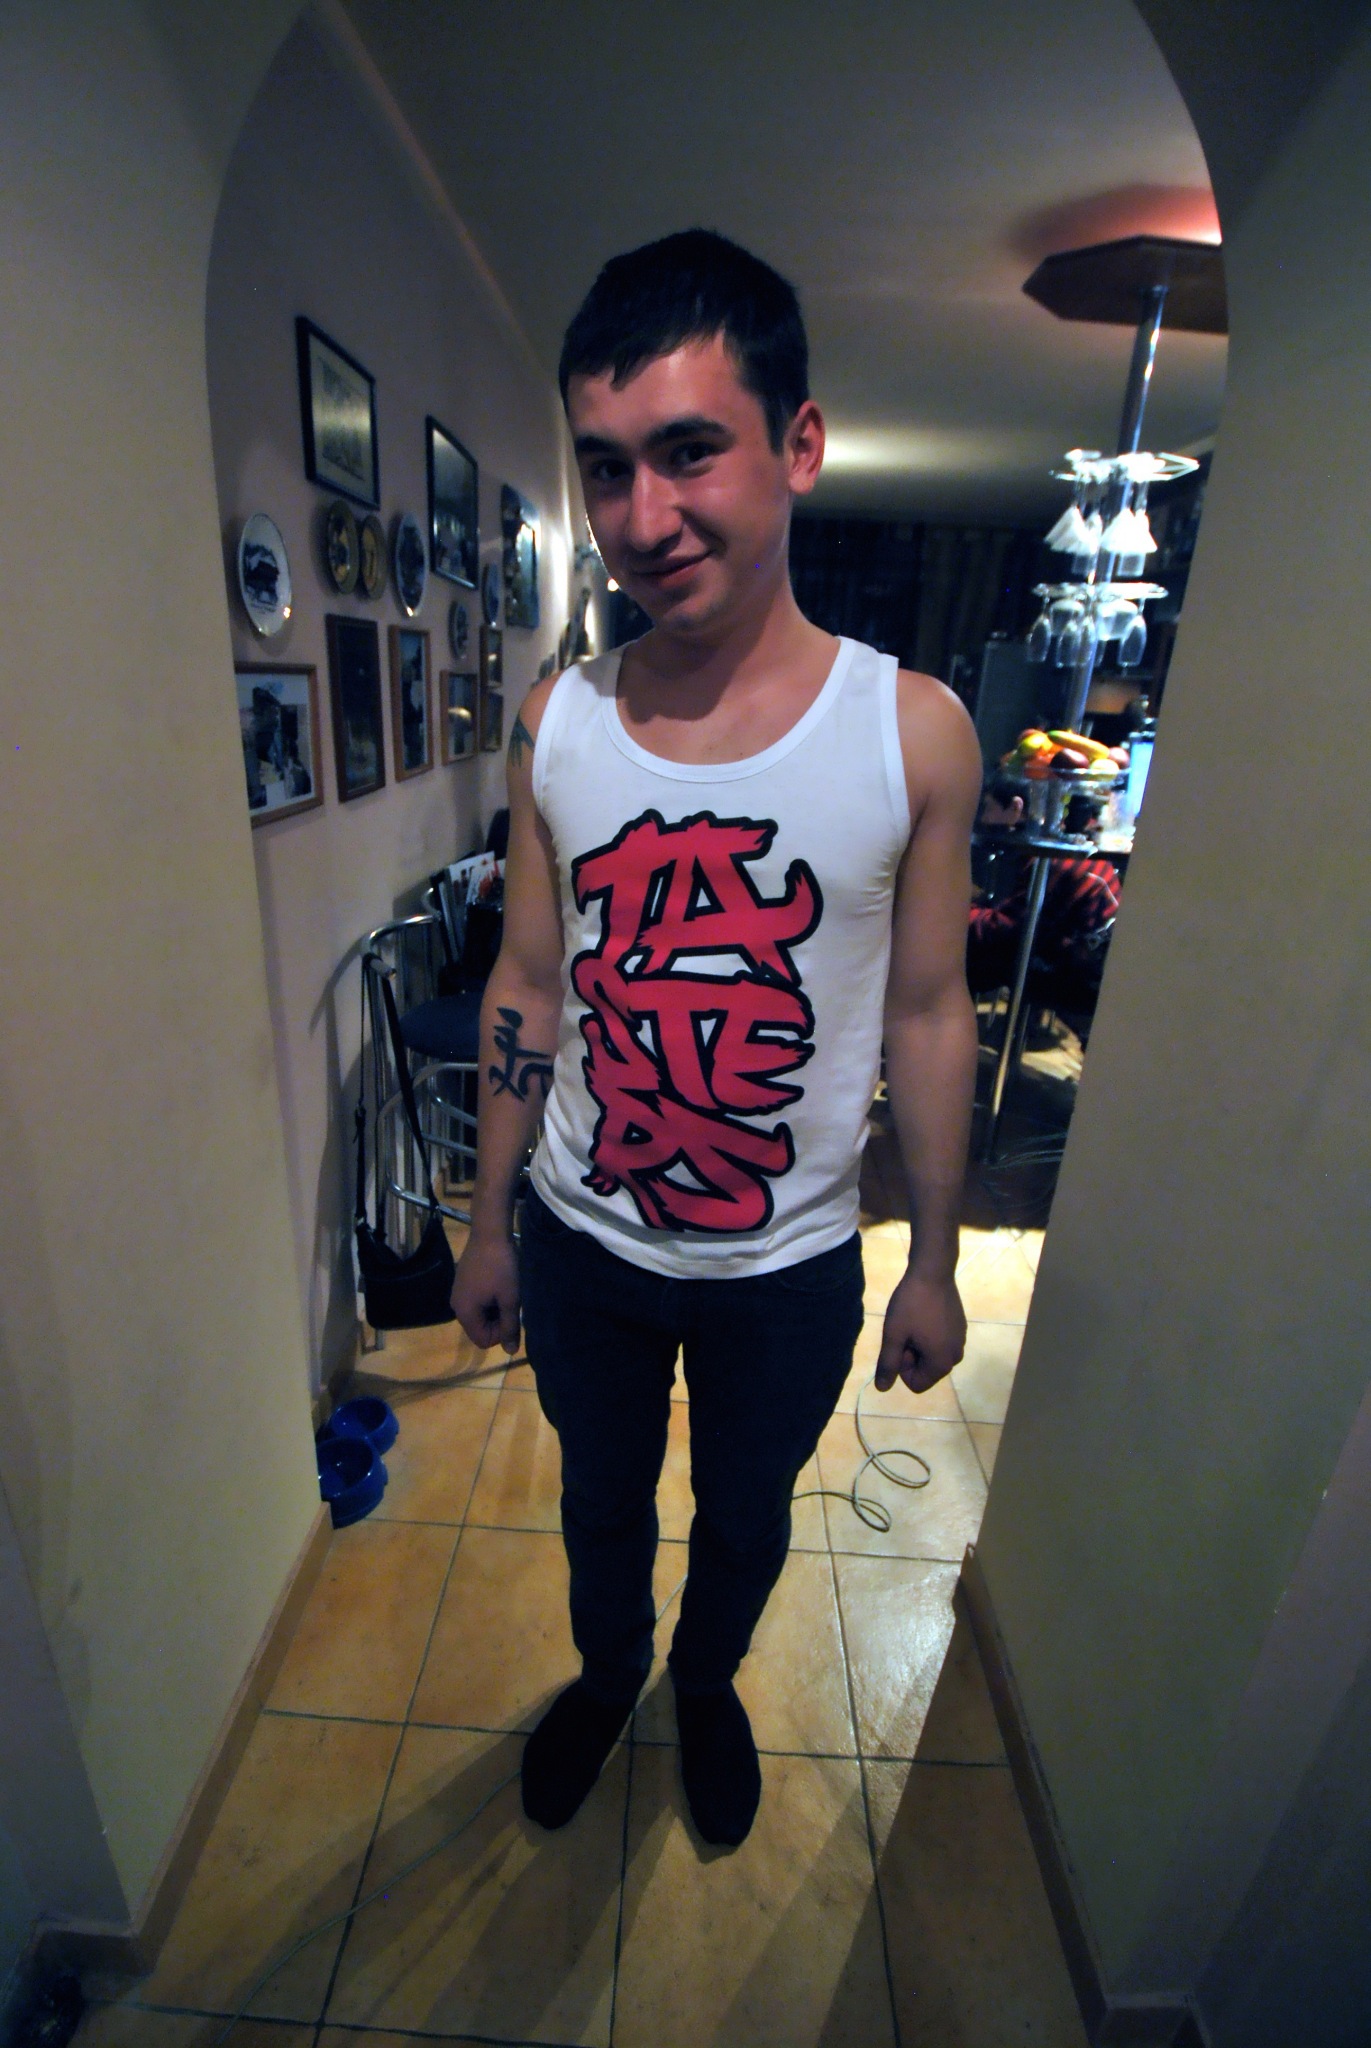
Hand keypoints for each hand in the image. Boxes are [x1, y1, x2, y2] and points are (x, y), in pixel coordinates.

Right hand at [451, 1231, 520, 1351]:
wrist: (490, 1233)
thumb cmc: (501, 1268)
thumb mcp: (510, 1299)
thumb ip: (510, 1327)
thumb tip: (510, 1352)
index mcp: (464, 1313)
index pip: (482, 1340)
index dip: (500, 1334)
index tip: (512, 1315)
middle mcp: (456, 1306)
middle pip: (479, 1328)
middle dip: (497, 1321)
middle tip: (511, 1302)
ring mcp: (457, 1292)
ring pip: (479, 1314)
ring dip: (495, 1309)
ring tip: (506, 1292)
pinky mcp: (462, 1281)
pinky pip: (476, 1301)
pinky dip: (489, 1299)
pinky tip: (499, 1283)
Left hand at [875, 1269, 965, 1394]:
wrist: (933, 1271)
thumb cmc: (911, 1304)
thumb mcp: (893, 1335)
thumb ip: (888, 1364)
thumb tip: (882, 1389)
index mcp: (942, 1363)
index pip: (916, 1384)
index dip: (902, 1366)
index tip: (900, 1342)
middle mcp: (956, 1357)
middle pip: (926, 1371)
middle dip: (911, 1356)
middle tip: (904, 1330)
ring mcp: (961, 1341)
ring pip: (932, 1356)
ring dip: (919, 1344)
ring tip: (913, 1321)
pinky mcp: (961, 1327)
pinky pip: (940, 1342)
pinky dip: (929, 1334)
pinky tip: (924, 1314)